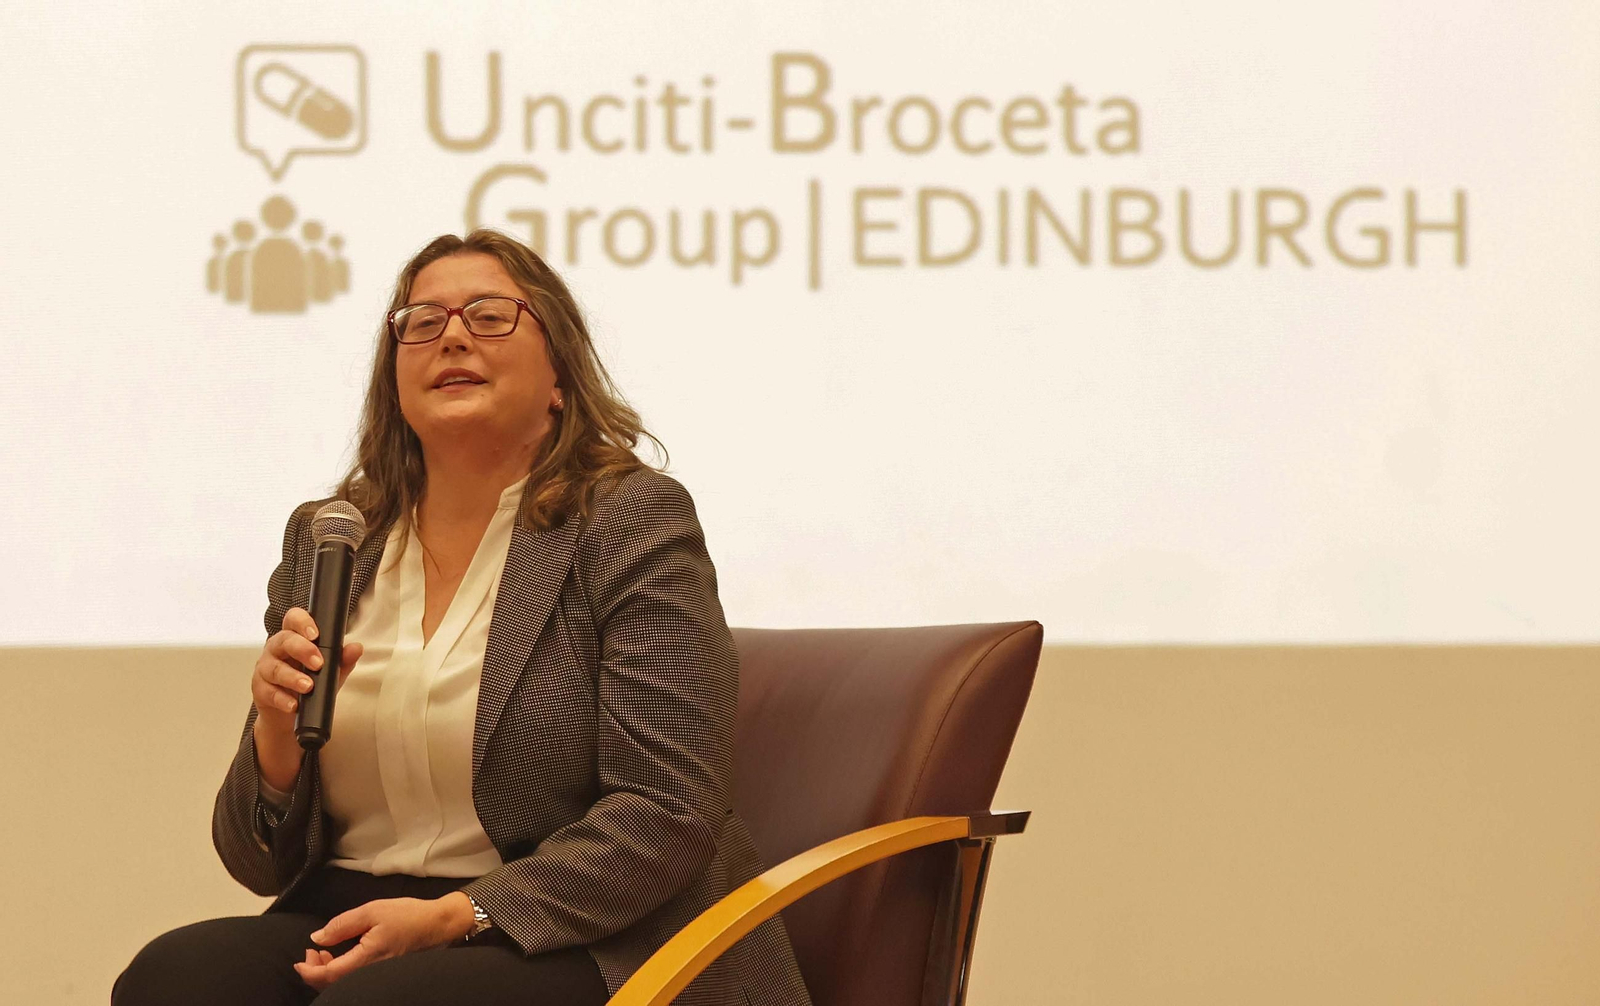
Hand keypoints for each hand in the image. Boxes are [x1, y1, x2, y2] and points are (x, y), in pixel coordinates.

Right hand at [253, 606, 363, 733]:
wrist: (289, 716)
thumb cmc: (309, 685)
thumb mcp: (329, 672)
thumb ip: (342, 660)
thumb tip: (356, 648)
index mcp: (293, 637)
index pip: (293, 619)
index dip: (303, 622)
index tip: (316, 634)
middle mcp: (276, 649)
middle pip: (284, 640)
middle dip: (302, 649)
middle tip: (318, 663)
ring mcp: (265, 669)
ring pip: (275, 668)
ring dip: (293, 677)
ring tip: (308, 686)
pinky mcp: (260, 690)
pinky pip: (269, 692)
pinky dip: (283, 699)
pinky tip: (293, 705)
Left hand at [294, 894, 476, 990]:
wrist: (438, 925)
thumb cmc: (408, 915)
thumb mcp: (373, 911)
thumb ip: (343, 924)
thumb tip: (318, 938)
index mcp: (367, 958)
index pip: (329, 975)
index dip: (309, 972)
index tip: (299, 962)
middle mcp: (370, 973)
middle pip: (333, 985)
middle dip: (315, 972)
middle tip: (310, 953)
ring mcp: (377, 976)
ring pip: (343, 983)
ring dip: (327, 972)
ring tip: (322, 953)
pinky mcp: (382, 974)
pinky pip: (354, 980)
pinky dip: (340, 972)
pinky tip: (339, 957)